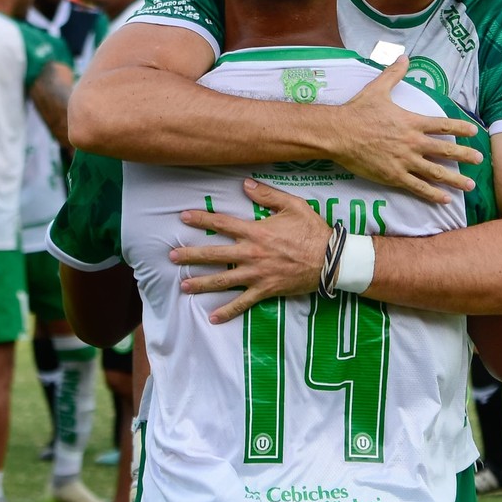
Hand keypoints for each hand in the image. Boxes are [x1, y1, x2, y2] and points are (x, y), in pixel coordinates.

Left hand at [173, 179, 328, 323]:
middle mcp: (251, 254)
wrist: (330, 260)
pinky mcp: (265, 290)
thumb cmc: (312, 231)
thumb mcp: (293, 205)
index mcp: (256, 232)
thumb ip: (267, 195)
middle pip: (214, 254)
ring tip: (183, 286)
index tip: (183, 217)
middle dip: (190, 255)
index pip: (222, 223)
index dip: (201, 219)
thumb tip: (245, 184)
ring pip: (222, 280)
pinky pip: (243, 303)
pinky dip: (228, 311)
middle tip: (171, 257)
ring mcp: (256, 274)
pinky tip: (213, 317)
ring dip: (201, 283)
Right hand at [325, 57, 481, 203]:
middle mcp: (413, 142)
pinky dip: (433, 194)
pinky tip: (445, 199)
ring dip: (455, 179)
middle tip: (480, 160)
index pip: (443, 125)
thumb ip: (394, 74)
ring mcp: (405, 161)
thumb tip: (403, 57)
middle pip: (446, 150)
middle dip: (465, 156)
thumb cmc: (358, 111)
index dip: (460, 128)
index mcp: (412, 122)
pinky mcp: (394, 176)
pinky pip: (418, 187)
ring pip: (436, 172)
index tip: (474, 132)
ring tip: (469, 186)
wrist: (339, 133)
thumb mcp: (378, 89)